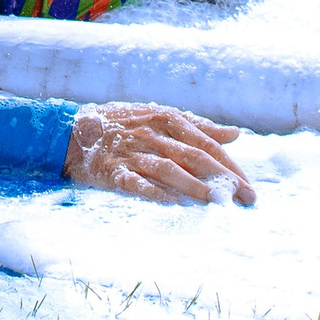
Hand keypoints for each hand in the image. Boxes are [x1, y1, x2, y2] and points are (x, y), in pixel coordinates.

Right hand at [65, 102, 253, 205]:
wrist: (71, 130)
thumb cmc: (121, 123)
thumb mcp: (159, 116)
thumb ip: (198, 126)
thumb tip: (235, 134)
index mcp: (166, 119)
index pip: (206, 143)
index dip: (230, 165)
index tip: (248, 186)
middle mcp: (151, 134)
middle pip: (194, 157)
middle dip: (223, 179)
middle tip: (245, 200)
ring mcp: (131, 153)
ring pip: (169, 169)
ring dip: (195, 187)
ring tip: (217, 203)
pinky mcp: (113, 171)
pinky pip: (136, 183)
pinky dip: (155, 193)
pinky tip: (174, 204)